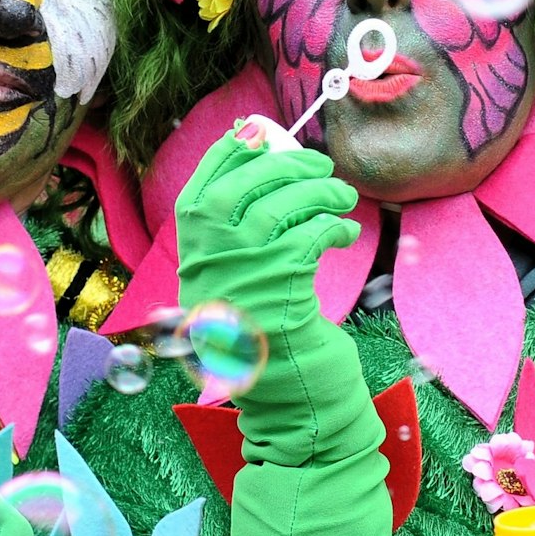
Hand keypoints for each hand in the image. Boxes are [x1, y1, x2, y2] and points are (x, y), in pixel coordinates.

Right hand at [176, 129, 390, 535]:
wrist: (288, 402)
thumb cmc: (269, 337)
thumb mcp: (243, 283)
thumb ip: (240, 236)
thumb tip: (261, 163)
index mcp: (191, 258)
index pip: (199, 188)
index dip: (229, 153)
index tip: (258, 133)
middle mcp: (206, 266)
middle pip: (240, 188)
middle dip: (284, 165)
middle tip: (320, 166)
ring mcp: (239, 281)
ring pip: (277, 207)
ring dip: (317, 193)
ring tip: (341, 198)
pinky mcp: (278, 296)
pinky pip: (306, 238)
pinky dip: (330, 227)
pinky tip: (343, 234)